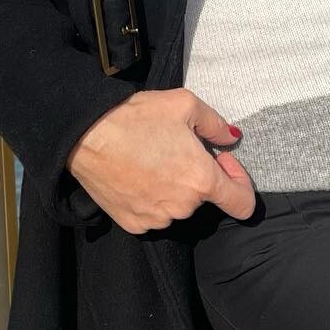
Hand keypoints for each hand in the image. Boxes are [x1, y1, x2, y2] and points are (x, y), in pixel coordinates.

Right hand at [66, 87, 255, 232]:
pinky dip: (151, 198)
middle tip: (176, 149)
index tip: (223, 162)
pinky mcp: (134, 225)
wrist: (87, 136)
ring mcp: (157, 219)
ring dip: (174, 188)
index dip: (240, 182)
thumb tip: (232, 138)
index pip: (242, 204)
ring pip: (178, 206)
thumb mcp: (185, 104)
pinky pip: (154, 214)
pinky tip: (137, 175)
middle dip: (198, 175)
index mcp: (201, 180)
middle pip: (204, 197)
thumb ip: (216, 125)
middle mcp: (183, 206)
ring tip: (153, 160)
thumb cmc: (137, 117)